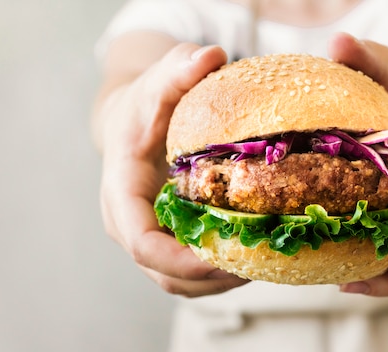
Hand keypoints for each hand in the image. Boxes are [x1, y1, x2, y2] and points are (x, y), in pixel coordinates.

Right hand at [98, 43, 248, 296]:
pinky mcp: (170, 241)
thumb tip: (211, 55)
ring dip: (221, 282)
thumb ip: (178, 69)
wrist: (133, 125)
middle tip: (261, 265)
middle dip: (211, 278)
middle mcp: (131, 226)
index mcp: (121, 195)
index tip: (223, 260)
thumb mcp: (158, 83)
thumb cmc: (144, 106)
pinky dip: (222, 274)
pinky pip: (193, 273)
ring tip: (266, 265)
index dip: (180, 261)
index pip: (141, 243)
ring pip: (181, 282)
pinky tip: (257, 257)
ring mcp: (150, 238)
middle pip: (166, 274)